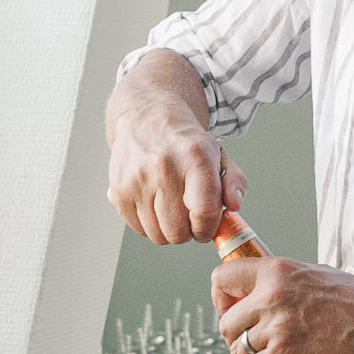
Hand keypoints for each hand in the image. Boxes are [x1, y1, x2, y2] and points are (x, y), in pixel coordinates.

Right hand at [106, 100, 246, 244]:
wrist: (147, 119)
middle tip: (189, 214)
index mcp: (194, 157)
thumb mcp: (218, 155)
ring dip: (168, 229)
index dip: (208, 228)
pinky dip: (149, 224)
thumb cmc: (186, 143)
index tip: (207, 226)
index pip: (204, 211)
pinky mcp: (118, 190)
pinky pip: (138, 229)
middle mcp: (163, 167)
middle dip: (188, 231)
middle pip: (179, 231)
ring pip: (158, 235)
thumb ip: (235, 182)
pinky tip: (154, 204)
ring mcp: (137, 180)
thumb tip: (234, 205)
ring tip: (172, 207)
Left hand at [213, 257, 353, 353]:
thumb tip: (256, 293)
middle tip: (258, 343)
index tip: (232, 309)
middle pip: (226, 324)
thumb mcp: (313, 273)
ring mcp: (278, 328)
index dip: (221, 298)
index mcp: (276, 270)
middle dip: (238, 337)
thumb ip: (282, 281)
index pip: (221, 278)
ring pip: (237, 351)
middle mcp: (271, 296)